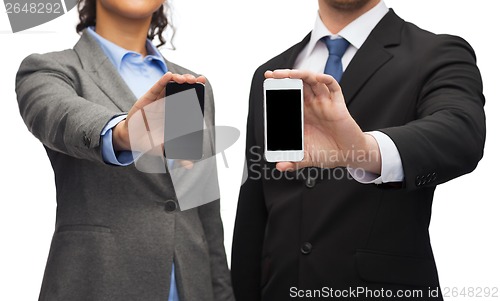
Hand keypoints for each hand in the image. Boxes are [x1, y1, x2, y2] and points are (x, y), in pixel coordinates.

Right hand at [113, 72, 205, 153]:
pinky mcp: (148, 98)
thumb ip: (178, 156)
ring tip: (185, 79)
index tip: (203, 83)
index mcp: (176, 113)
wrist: (132, 139)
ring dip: (179, 79)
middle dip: (190, 82)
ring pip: (170, 85)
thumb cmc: (151, 142)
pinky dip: (163, 81)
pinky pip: (157, 87)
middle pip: (182, 89)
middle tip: (196, 80)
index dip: (197, 90)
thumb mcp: (165, 149)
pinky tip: (169, 76)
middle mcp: (169, 104)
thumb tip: (190, 166)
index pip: (189, 99)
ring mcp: (159, 100)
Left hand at [265, 69, 380, 173]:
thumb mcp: (307, 158)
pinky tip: (317, 78)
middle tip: (273, 75)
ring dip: (301, 75)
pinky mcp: (338, 105)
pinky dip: (325, 79)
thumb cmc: (328, 153)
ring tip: (289, 74)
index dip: (279, 88)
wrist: (349, 156)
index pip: (288, 96)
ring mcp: (325, 103)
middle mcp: (312, 106)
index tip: (267, 82)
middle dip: (285, 77)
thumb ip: (293, 162)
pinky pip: (333, 87)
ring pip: (313, 82)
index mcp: (302, 115)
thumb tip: (279, 166)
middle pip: (298, 84)